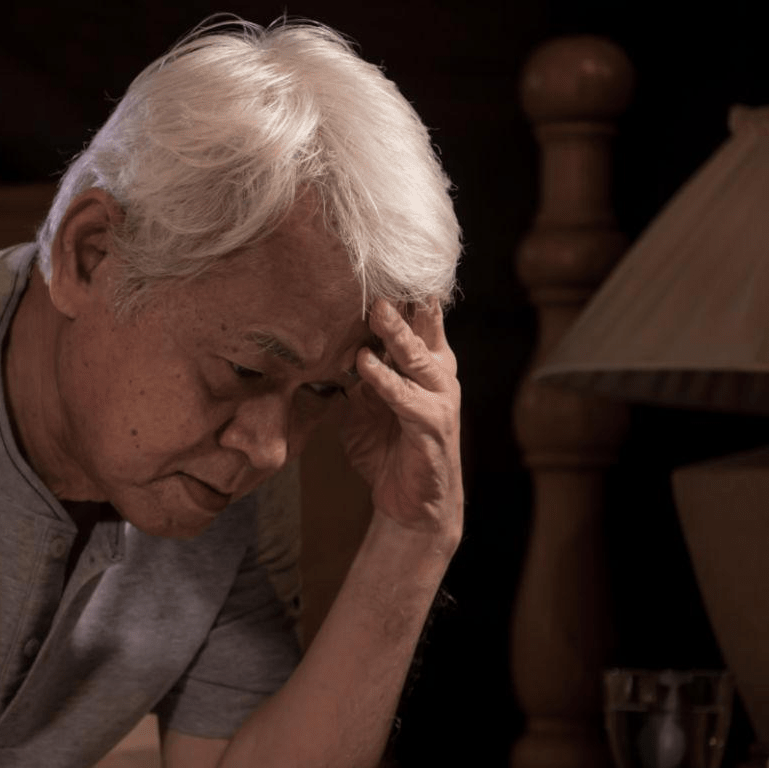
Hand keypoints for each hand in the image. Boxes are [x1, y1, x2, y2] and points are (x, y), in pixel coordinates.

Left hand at [339, 297, 463, 549]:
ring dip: (396, 334)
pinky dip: (385, 381)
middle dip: (403, 303)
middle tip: (382, 276)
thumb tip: (328, 346)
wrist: (410, 503)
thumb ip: (355, 375)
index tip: (384, 263)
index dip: (404, 294)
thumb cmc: (388, 448)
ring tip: (377, 312)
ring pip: (418, 358)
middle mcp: (439, 375)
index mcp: (426, 364)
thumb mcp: (365, 405)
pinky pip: (407, 398)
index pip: (418, 320)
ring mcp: (440, 400)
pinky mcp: (432, 427)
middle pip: (422, 330)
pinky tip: (365, 365)